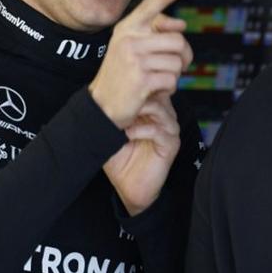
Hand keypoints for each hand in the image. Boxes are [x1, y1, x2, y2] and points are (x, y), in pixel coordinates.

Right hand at [89, 0, 192, 128]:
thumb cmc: (120, 76)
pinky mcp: (141, 80)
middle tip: (176, 66)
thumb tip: (180, 25)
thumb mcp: (128, 48)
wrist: (102, 104)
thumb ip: (151, 34)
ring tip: (157, 80)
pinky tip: (154, 91)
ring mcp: (135, 60)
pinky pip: (171, 81)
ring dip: (173, 76)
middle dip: (184, 57)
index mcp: (126, 30)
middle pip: (177, 41)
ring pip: (177, 63)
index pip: (148, 8)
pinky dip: (168, 90)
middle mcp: (130, 41)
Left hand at [103, 93, 180, 214]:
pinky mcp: (171, 145)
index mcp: (152, 109)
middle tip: (118, 101)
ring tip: (122, 118)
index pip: (149, 87)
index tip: (115, 89)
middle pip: (157, 94)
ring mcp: (169, 130)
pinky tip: (127, 134)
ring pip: (160, 110)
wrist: (128, 186)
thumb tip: (100, 89)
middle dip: (137, 96)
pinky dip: (141, 130)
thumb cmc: (120, 158)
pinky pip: (160, 131)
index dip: (134, 86)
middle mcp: (164, 116)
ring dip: (138, 111)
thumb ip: (112, 111)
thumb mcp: (112, 130)